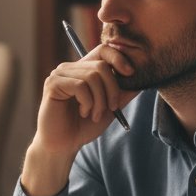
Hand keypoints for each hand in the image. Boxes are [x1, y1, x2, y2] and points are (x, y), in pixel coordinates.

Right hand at [21, 45, 137, 195]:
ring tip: (94, 115)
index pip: (103, 50)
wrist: (64, 145)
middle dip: (113, 89)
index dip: (119, 58)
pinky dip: (88, 103)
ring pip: (92, 76)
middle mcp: (70, 67)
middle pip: (101, 65)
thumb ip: (123, 93)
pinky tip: (83, 113)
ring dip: (100, 101)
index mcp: (83, 69)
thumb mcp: (110, 108)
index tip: (130, 74)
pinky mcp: (53, 84)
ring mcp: (60, 74)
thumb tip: (142, 79)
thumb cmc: (84, 126)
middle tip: (112, 108)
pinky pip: (80, 86)